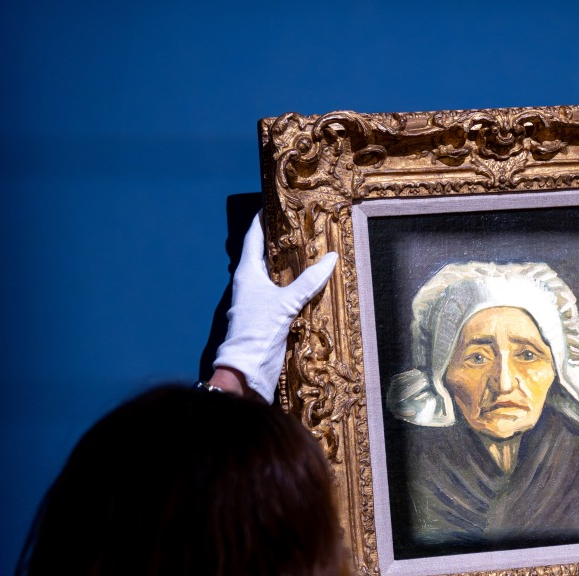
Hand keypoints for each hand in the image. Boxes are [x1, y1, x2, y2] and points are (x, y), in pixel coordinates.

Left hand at [211, 213, 337, 402]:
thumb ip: (308, 281)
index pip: (253, 238)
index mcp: (247, 273)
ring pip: (272, 276)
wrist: (248, 367)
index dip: (261, 221)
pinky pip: (280, 294)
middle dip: (278, 242)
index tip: (272, 206)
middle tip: (298, 227)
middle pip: (263, 256)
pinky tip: (307, 286)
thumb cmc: (259, 330)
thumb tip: (331, 258)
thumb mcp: (286, 302)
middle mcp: (249, 284)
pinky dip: (292, 286)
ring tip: (307, 252)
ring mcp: (256, 301)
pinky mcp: (266, 317)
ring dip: (287, 266)